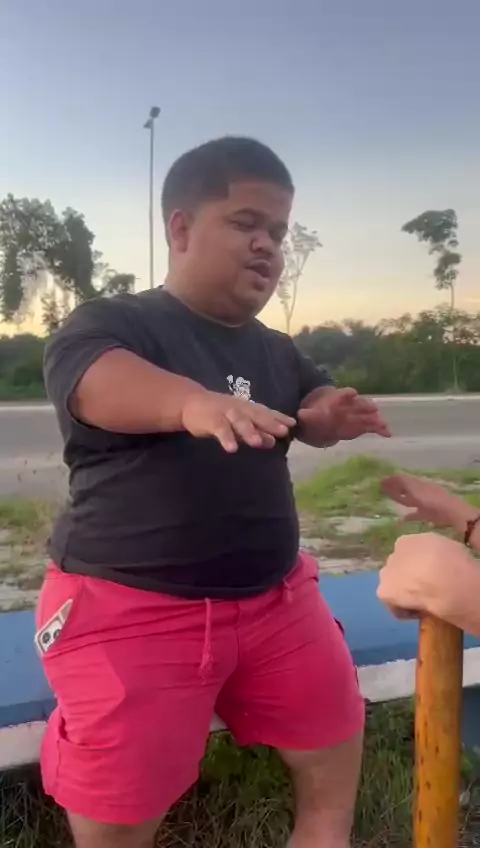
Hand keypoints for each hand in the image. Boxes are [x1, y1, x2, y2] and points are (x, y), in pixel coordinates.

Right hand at [181, 391, 295, 452]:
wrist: (190, 403)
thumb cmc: (219, 414)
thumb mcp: (239, 423)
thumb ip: (256, 431)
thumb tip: (273, 441)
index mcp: (247, 407)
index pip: (266, 412)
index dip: (279, 417)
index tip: (293, 424)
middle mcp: (239, 408)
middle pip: (256, 415)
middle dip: (269, 423)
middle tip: (282, 432)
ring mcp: (224, 412)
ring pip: (239, 420)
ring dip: (249, 431)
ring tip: (258, 443)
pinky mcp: (210, 419)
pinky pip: (219, 429)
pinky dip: (226, 438)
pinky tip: (232, 449)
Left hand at [297, 387, 390, 441]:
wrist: (322, 417)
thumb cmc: (316, 416)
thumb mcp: (308, 416)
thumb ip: (307, 416)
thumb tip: (300, 415)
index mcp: (335, 400)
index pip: (341, 395)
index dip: (346, 394)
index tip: (352, 393)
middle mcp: (348, 406)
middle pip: (357, 405)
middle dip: (364, 406)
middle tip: (373, 408)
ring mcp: (356, 415)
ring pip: (366, 414)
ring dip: (373, 417)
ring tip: (381, 422)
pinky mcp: (360, 425)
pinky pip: (370, 426)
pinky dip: (379, 429)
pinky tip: (387, 433)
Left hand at [377, 532, 476, 622]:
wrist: (442, 579)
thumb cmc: (453, 562)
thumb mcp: (448, 548)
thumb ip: (435, 553)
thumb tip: (436, 563)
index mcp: (408, 541)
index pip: (409, 554)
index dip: (420, 566)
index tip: (431, 575)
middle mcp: (393, 554)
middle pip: (398, 568)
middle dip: (409, 578)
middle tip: (426, 589)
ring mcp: (386, 572)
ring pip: (393, 584)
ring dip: (404, 592)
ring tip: (423, 602)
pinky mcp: (383, 592)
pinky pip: (394, 605)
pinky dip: (404, 611)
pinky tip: (419, 613)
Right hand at [381, 473, 475, 530]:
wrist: (450, 512)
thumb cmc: (431, 498)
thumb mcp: (414, 488)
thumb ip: (400, 483)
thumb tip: (384, 478)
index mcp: (417, 483)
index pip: (401, 479)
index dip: (391, 480)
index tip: (379, 482)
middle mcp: (419, 491)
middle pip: (404, 489)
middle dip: (394, 489)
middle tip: (381, 490)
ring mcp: (424, 503)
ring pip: (409, 500)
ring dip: (400, 500)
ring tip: (388, 501)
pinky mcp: (427, 514)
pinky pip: (414, 514)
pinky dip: (407, 517)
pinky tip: (400, 520)